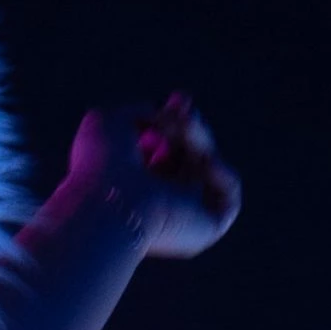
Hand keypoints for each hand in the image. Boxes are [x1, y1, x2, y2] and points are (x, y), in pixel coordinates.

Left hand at [66, 93, 241, 259]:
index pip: (163, 151)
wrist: (110, 202)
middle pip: (189, 157)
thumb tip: (163, 114)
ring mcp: (183, 218)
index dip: (174, 122)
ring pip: (207, 168)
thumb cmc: (101, 165)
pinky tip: (206, 161)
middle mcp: (158, 204)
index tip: (178, 100)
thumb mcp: (110, 122)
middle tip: (184, 107)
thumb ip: (138, 112)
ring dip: (199, 140)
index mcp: (132, 185)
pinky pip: (228, 198)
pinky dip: (223, 173)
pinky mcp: (206, 230)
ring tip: (183, 126)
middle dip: (191, 127)